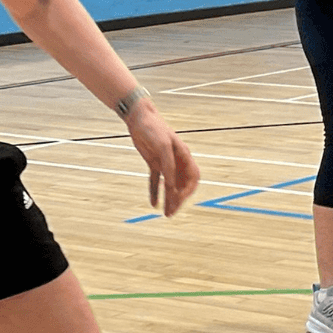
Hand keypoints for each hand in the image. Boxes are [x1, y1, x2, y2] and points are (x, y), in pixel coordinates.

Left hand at [126, 102, 199, 216]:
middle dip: (178, 200)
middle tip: (171, 214)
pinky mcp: (153, 162)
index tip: (178, 200)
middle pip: (182, 185)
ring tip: (165, 214)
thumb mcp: (162, 146)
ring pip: (170, 185)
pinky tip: (153, 204)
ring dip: (169, 199)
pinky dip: (155, 192)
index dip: (188, 191)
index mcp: (184, 155)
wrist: (139, 118)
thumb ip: (168, 166)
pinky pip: (156, 181)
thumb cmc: (153, 128)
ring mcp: (165, 162)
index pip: (193, 178)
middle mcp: (177, 160)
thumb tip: (171, 187)